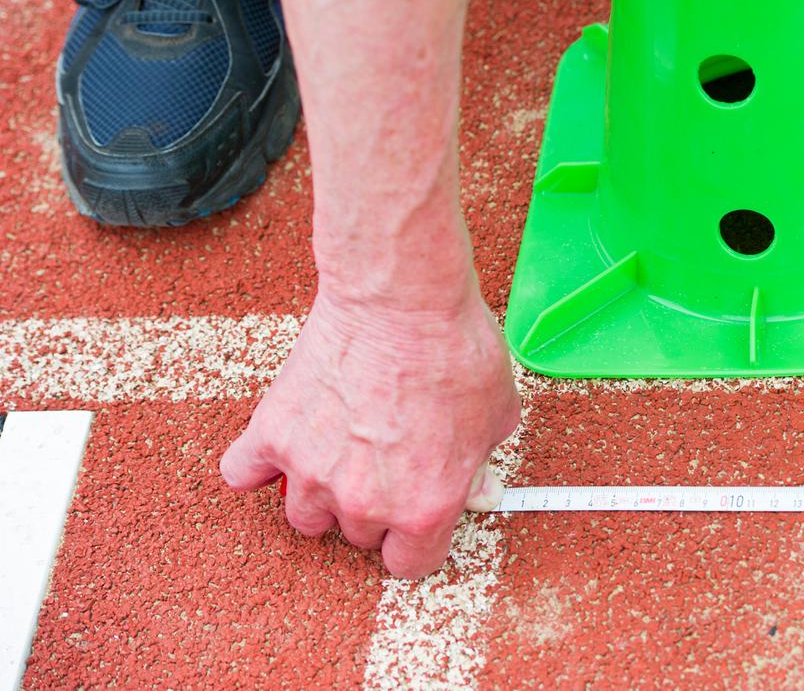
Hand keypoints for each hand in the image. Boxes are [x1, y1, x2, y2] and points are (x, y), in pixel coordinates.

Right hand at [220, 280, 519, 577]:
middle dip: (374, 505)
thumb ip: (481, 464)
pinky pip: (243, 474)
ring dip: (321, 490)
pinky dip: (257, 465)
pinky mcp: (273, 434)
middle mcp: (364, 502)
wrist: (403, 300)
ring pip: (305, 514)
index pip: (410, 564)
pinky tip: (282, 444)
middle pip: (358, 535)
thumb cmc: (457, 350)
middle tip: (387, 457)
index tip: (418, 513)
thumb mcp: (498, 415)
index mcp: (424, 507)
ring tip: (342, 446)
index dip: (417, 539)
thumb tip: (478, 491)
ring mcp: (312, 471)